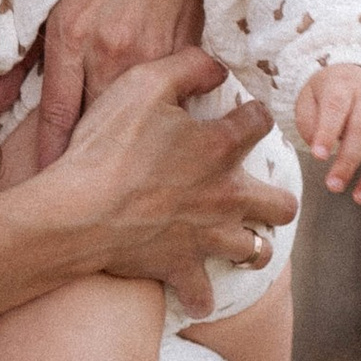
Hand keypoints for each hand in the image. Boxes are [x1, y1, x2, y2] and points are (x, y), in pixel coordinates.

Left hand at [0, 0, 203, 167]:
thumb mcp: (54, 6)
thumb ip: (19, 59)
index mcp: (70, 35)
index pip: (55, 114)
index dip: (49, 154)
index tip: (45, 183)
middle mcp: (107, 49)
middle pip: (94, 126)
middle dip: (87, 157)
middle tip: (78, 188)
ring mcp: (149, 55)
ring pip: (133, 121)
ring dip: (124, 144)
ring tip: (115, 170)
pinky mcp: (183, 57)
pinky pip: (168, 103)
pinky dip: (159, 120)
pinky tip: (154, 137)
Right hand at [45, 50, 298, 297]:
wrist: (79, 210)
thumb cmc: (109, 142)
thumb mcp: (144, 83)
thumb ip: (187, 66)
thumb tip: (217, 66)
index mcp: (220, 146)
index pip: (260, 123)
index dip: (254, 114)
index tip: (242, 114)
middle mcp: (226, 195)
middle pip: (281, 203)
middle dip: (278, 196)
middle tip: (257, 189)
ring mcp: (207, 237)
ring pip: (256, 250)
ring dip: (250, 243)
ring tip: (237, 235)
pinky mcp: (181, 268)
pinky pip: (203, 295)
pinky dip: (201, 294)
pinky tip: (196, 288)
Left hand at [294, 64, 360, 205]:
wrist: (360, 74)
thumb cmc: (329, 95)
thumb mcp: (309, 97)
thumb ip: (308, 122)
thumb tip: (320, 151)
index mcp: (342, 86)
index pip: (336, 107)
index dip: (327, 131)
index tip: (318, 157)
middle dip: (349, 161)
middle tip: (334, 187)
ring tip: (360, 198)